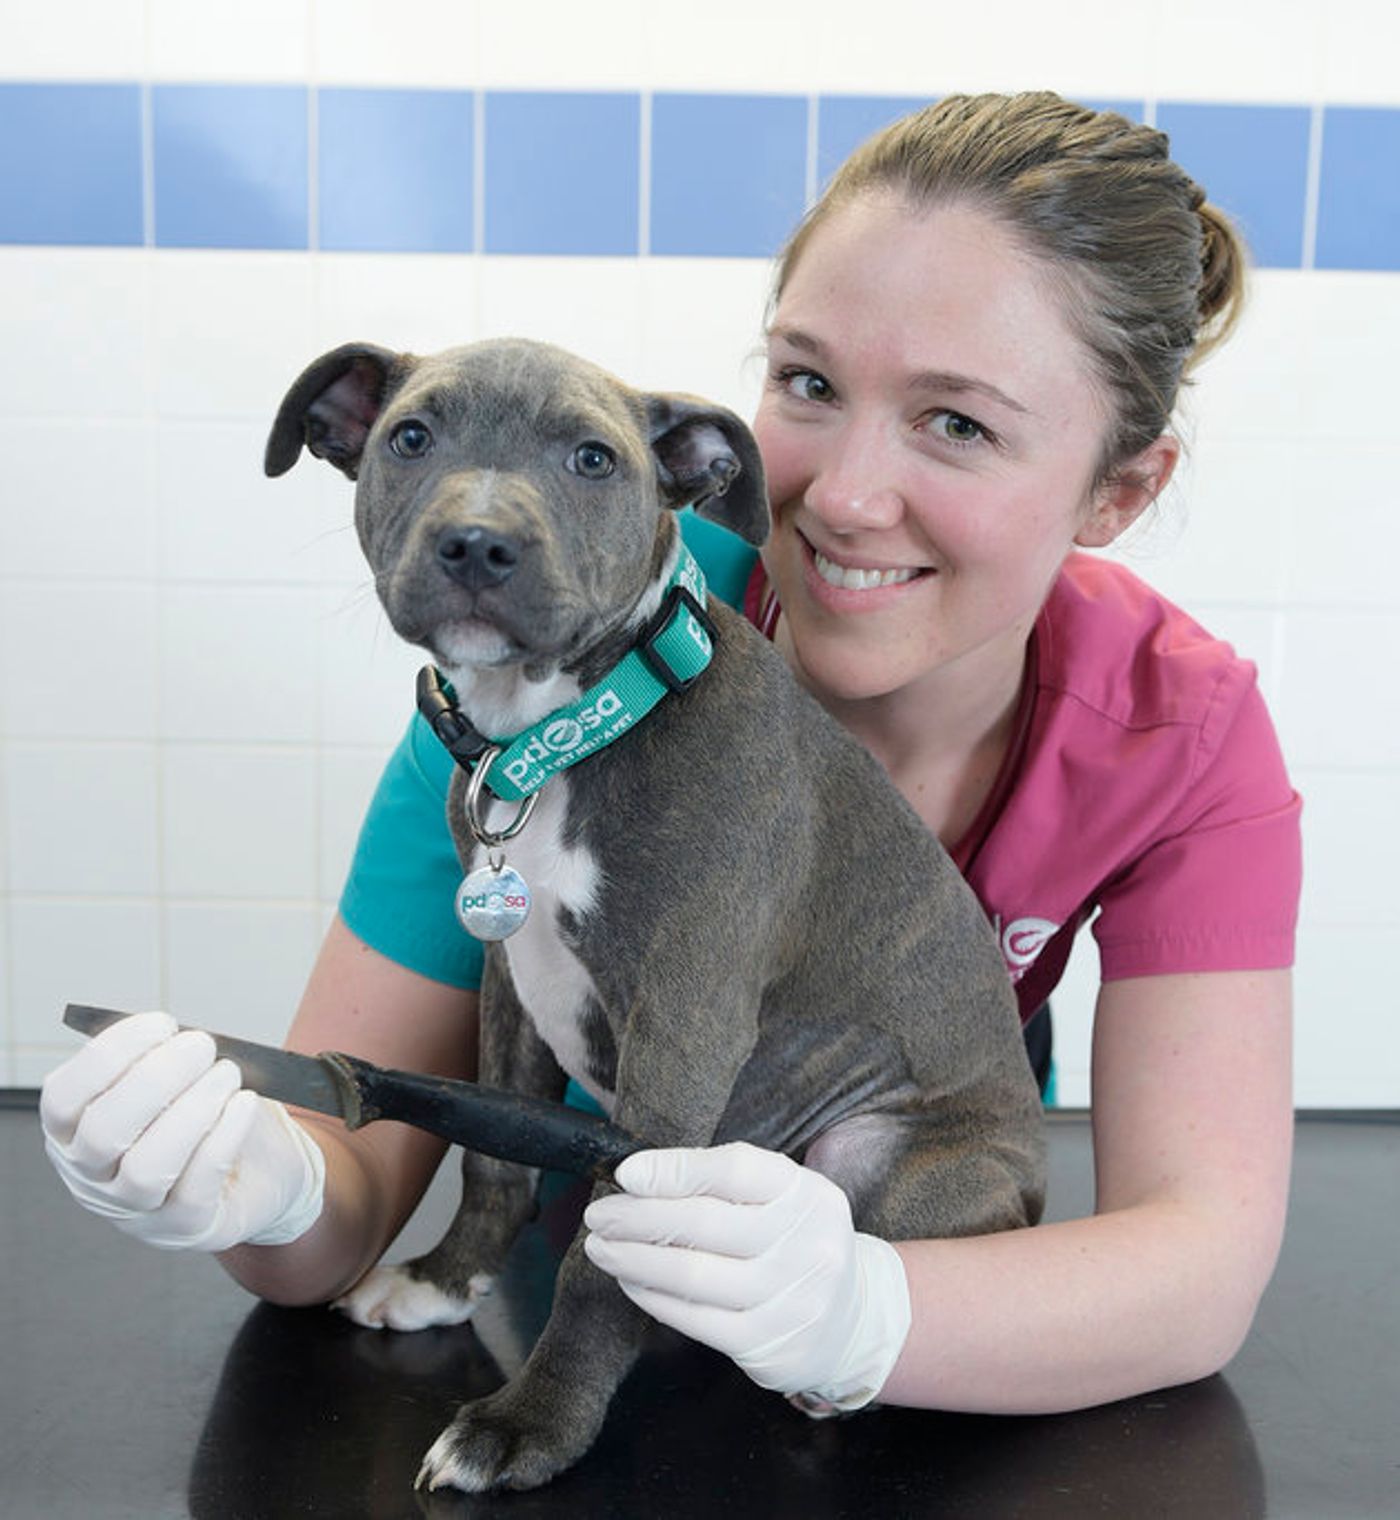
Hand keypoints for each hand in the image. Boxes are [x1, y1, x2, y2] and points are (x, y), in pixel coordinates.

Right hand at [40, 1010, 324, 1251]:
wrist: (262, 1167)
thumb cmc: (209, 1114)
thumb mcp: (176, 1082)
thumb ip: (160, 1061)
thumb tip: (173, 1038)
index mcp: (75, 1134)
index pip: (63, 1100)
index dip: (106, 1057)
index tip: (159, 1024)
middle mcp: (94, 1179)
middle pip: (103, 1133)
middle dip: (155, 1079)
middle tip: (201, 1045)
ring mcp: (137, 1211)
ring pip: (147, 1167)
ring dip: (192, 1110)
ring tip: (227, 1074)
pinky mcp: (185, 1228)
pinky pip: (196, 1188)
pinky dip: (223, 1137)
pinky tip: (245, 1104)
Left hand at [583, 1141, 909, 1412]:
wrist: (852, 1320)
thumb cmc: (796, 1243)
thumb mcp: (781, 1199)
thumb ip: (722, 1183)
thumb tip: (639, 1177)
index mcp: (807, 1194)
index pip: (735, 1170)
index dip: (676, 1170)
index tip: (627, 1174)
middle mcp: (806, 1244)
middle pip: (705, 1223)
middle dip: (639, 1217)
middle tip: (599, 1214)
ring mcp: (790, 1299)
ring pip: (692, 1275)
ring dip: (634, 1259)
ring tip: (601, 1248)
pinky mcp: (768, 1345)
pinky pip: (695, 1318)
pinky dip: (653, 1297)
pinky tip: (631, 1281)